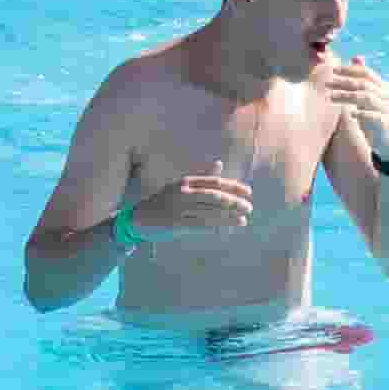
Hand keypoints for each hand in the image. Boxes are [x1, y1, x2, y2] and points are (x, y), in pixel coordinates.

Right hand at [127, 169, 255, 242]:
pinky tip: (229, 226)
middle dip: (233, 201)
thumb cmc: (164, 200)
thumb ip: (201, 176)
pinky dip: (218, 225)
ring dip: (229, 215)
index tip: (248, 191)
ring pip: (210, 211)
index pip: (214, 182)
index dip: (232, 186)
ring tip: (244, 218)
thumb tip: (220, 164)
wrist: (139, 217)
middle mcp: (183, 193)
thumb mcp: (181, 185)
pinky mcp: (176, 224)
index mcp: (186, 181)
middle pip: (214, 196)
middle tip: (249, 206)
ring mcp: (179, 208)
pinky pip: (201, 224)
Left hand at [316, 50, 388, 164]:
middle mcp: (386, 95)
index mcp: (382, 87)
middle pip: (363, 83)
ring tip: (331, 97)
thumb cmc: (374, 117)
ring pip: (366, 97)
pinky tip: (350, 114)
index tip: (332, 69)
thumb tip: (356, 57)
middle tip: (327, 83)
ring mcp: (387, 109)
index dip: (349, 69)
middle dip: (343, 82)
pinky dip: (361, 113)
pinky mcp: (386, 123)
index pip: (365, 72)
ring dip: (347, 96)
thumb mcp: (369, 97)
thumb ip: (363, 79)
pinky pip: (373, 115)